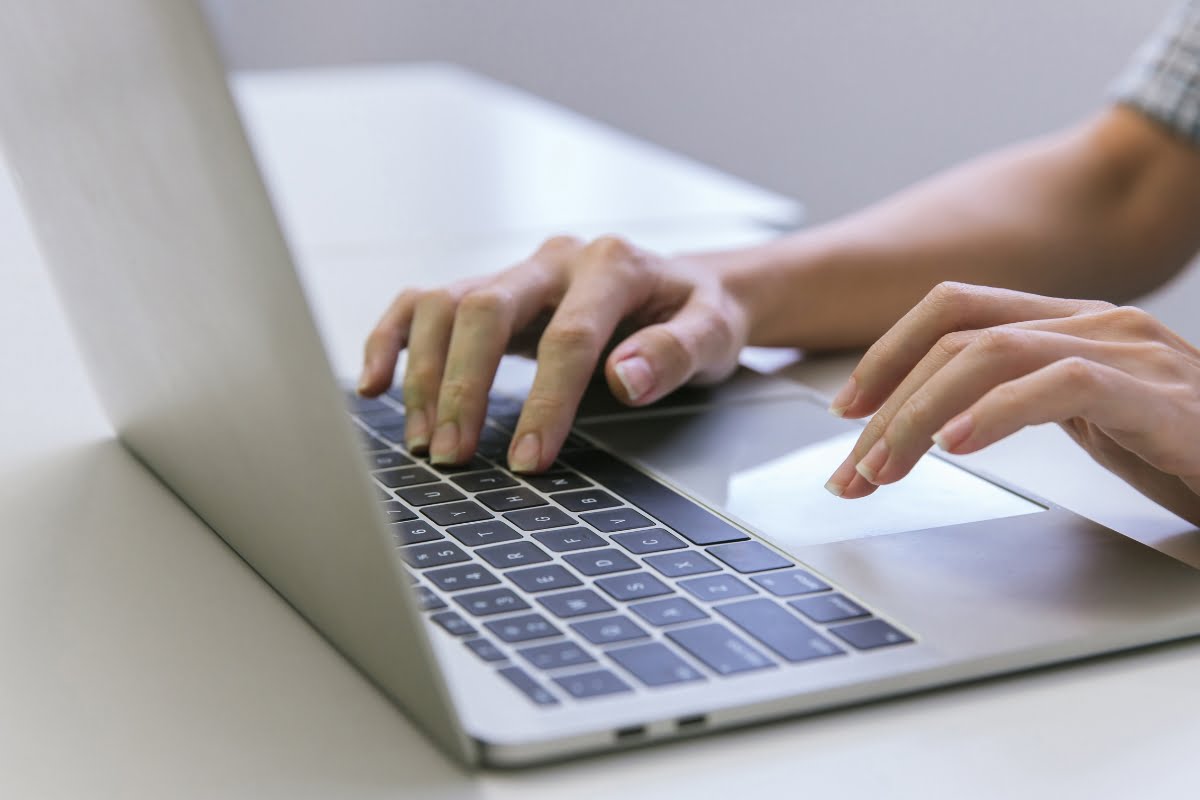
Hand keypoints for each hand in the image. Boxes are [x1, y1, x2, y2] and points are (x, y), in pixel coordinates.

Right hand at [358, 235, 748, 471]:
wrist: (684, 288)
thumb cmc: (698, 315)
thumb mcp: (716, 332)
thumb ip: (678, 352)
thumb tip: (626, 378)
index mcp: (613, 264)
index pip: (568, 335)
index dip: (546, 400)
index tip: (528, 458)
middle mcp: (555, 260)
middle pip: (486, 308)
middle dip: (465, 386)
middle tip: (455, 456)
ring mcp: (517, 272)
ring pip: (445, 304)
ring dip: (426, 375)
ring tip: (428, 442)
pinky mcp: (491, 291)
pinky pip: (425, 304)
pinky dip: (392, 340)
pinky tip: (374, 385)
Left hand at [823, 282, 1199, 525]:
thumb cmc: (1182, 448)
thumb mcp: (1084, 417)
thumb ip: (1019, 397)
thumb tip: (932, 418)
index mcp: (1068, 320)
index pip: (955, 307)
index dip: (888, 351)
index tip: (847, 409)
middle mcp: (1094, 321)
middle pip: (957, 335)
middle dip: (889, 403)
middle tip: (852, 468)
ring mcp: (1130, 350)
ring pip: (992, 354)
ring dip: (921, 414)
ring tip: (886, 466)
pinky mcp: (1157, 393)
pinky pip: (1061, 385)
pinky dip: (997, 412)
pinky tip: (956, 444)